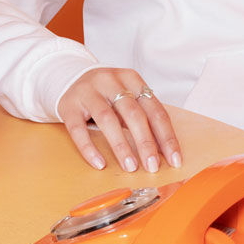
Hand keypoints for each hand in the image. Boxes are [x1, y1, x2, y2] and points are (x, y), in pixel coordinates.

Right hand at [56, 67, 181, 173]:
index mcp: (131, 78)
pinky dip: (89, 148)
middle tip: (152, 166)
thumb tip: (163, 151)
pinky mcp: (69, 105)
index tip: (174, 159)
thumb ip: (144, 117)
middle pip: (133, 113)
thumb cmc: (107, 94)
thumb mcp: (127, 96)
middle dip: (145, 142)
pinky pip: (78, 129)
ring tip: (130, 166)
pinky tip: (99, 163)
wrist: (69, 77)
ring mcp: (88, 92)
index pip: (154, 109)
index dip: (166, 136)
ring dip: (121, 145)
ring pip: (107, 119)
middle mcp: (110, 81)